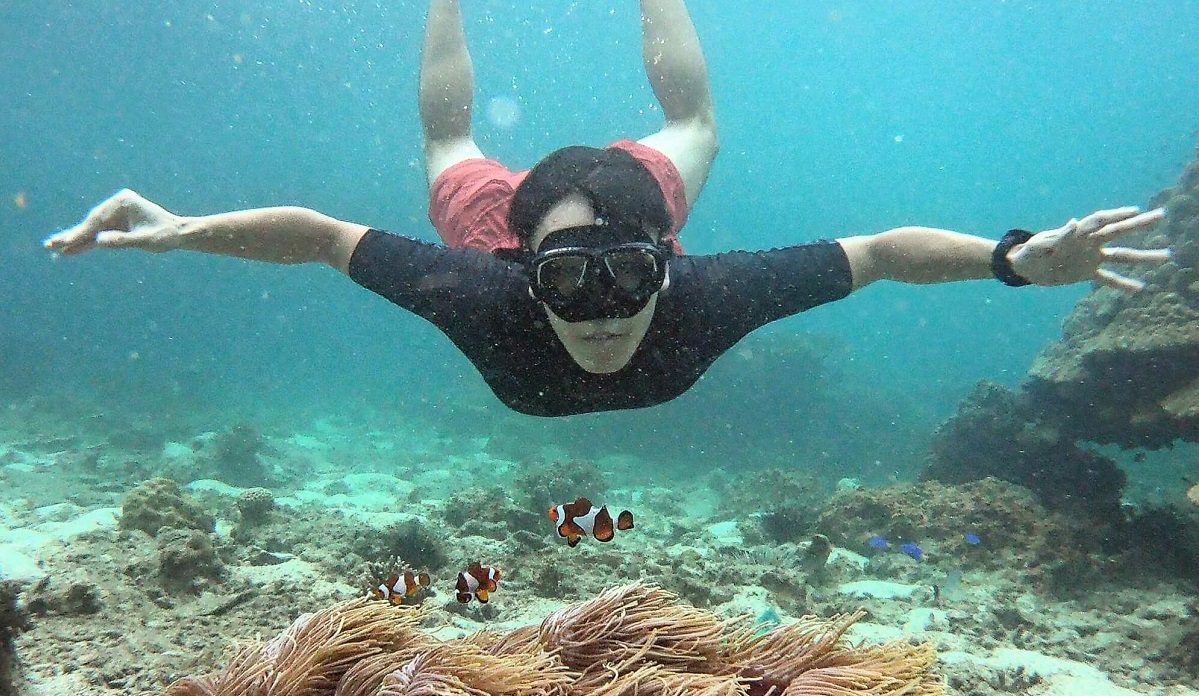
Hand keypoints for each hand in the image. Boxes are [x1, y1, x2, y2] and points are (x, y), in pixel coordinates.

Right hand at [43, 189, 183, 255]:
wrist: (179, 234)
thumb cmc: (165, 236)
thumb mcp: (145, 241)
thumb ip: (123, 241)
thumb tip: (99, 241)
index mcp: (123, 202)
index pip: (97, 221)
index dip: (80, 233)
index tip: (65, 242)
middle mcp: (117, 204)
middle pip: (91, 223)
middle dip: (72, 236)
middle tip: (50, 245)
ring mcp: (116, 212)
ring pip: (92, 229)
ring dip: (77, 240)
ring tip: (55, 249)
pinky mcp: (118, 223)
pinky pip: (100, 233)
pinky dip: (88, 242)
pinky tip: (72, 250)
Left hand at [1008, 207, 1169, 291]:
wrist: (1024, 267)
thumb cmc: (1029, 252)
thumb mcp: (1039, 245)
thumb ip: (1059, 236)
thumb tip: (1074, 223)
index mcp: (1077, 234)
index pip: (1100, 220)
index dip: (1117, 214)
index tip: (1134, 211)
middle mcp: (1089, 243)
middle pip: (1119, 231)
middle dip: (1140, 224)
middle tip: (1162, 216)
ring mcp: (1091, 258)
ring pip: (1122, 256)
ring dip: (1143, 257)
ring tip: (1165, 256)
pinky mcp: (1087, 273)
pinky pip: (1108, 279)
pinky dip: (1123, 284)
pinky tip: (1140, 288)